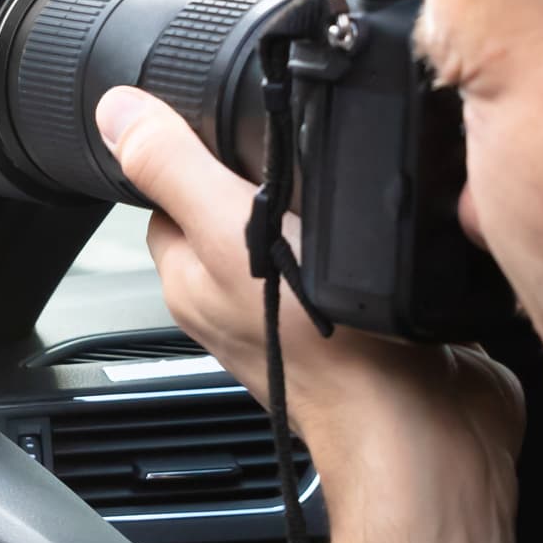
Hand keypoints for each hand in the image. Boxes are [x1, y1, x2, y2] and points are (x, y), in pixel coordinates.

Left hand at [95, 87, 526, 542]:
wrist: (427, 431)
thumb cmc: (329, 354)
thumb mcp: (230, 235)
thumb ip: (174, 170)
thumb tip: (115, 112)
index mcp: (193, 278)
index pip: (166, 194)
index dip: (190, 148)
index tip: (226, 114)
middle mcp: (241, 299)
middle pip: (237, 206)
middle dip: (268, 170)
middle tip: (304, 144)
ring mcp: (304, 314)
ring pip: (300, 232)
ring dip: (326, 204)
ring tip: (349, 184)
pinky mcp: (365, 322)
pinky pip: (357, 262)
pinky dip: (372, 241)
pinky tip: (390, 226)